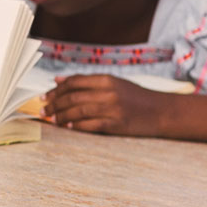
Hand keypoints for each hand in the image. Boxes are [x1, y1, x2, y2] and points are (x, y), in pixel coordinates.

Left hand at [42, 74, 173, 136]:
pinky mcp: (117, 124)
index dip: (56, 89)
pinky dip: (77, 126)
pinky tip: (69, 127)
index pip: (73, 82)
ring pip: (78, 111)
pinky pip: (91, 125)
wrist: (163, 112)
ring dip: (62, 116)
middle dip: (54, 104)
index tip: (44, 96)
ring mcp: (113, 109)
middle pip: (72, 97)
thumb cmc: (136, 97)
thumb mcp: (114, 83)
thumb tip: (58, 80)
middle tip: (44, 110)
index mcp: (106, 80)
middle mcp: (108, 93)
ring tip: (52, 119)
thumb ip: (87, 81)